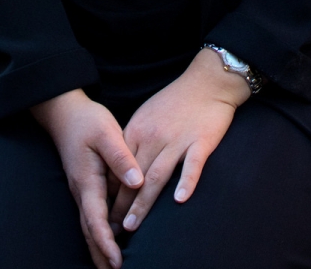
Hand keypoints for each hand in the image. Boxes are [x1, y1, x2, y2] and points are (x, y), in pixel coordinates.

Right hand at [31, 89, 143, 268]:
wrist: (65, 111)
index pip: (96, 220)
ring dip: (99, 246)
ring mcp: (81, 189)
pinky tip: (109, 238)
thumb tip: (137, 182)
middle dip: (101, 254)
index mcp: (87, 181)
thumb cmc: (87, 120)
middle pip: (90, 231)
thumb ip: (121, 158)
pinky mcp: (85, 184)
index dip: (106, 243)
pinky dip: (98, 232)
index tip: (118, 261)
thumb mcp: (106, 133)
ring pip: (89, 225)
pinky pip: (91, 214)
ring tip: (111, 266)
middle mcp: (81, 190)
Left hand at [109, 47, 249, 235]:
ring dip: (143, 203)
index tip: (103, 213)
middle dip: (122, 205)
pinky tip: (179, 200)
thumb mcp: (147, 116)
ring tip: (133, 225)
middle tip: (112, 230)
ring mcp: (177, 140)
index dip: (111, 192)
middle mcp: (154, 137)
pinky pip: (192, 165)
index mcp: (138, 130)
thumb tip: (122, 168)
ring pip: (156, 176)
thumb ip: (135, 140)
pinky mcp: (201, 141)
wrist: (207, 81)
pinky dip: (186, 182)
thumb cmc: (176, 100)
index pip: (119, 167)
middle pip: (134, 177)